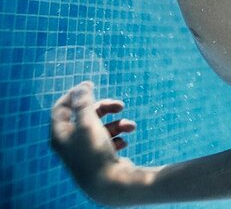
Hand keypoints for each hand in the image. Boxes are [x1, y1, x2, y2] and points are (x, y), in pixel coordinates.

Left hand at [50, 81, 138, 205]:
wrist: (109, 186)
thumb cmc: (95, 153)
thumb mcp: (88, 123)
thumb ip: (84, 102)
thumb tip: (82, 86)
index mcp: (61, 135)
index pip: (61, 108)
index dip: (74, 95)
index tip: (91, 85)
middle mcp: (71, 143)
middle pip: (85, 116)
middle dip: (104, 108)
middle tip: (120, 105)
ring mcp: (85, 151)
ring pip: (101, 127)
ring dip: (117, 123)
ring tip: (130, 126)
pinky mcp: (99, 158)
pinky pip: (109, 140)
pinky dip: (118, 136)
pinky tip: (125, 141)